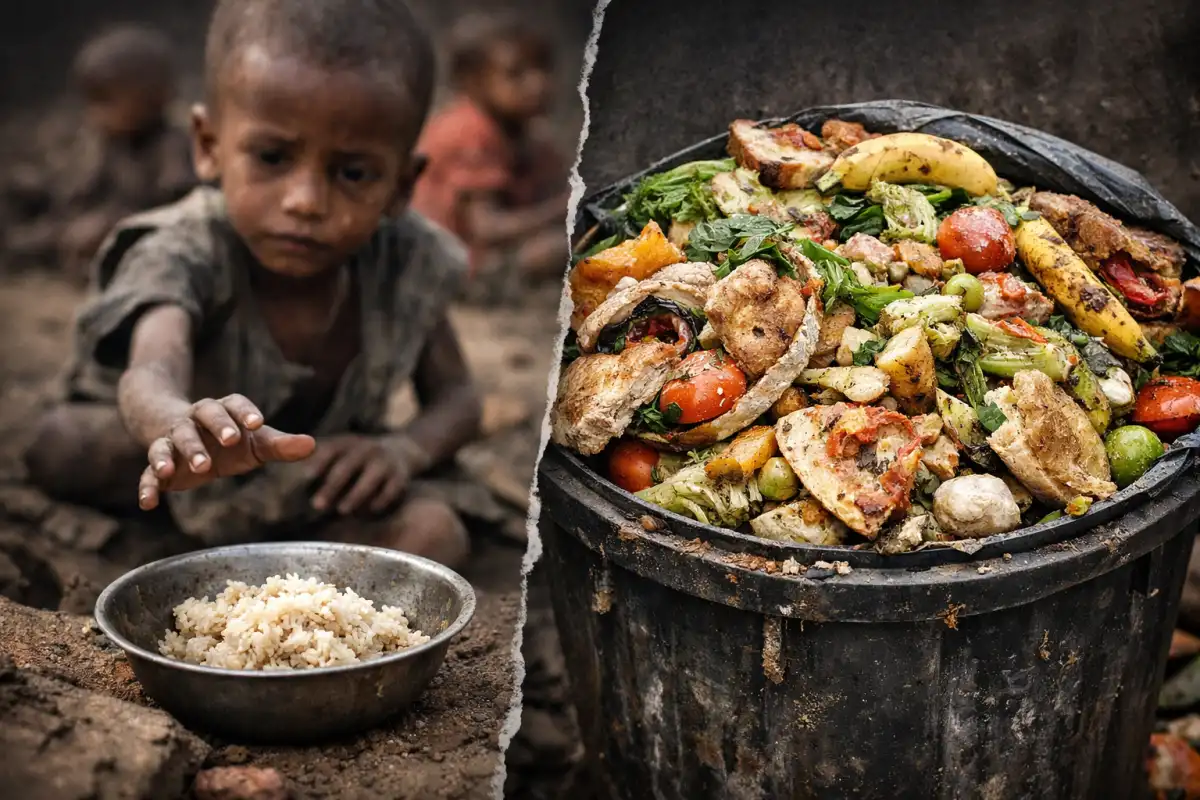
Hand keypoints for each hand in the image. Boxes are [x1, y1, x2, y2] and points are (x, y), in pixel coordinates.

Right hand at [138, 395, 315, 509]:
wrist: (178, 433)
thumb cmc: (228, 439)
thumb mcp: (255, 441)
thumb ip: (279, 444)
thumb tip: (312, 445)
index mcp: (223, 411)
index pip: (234, 404)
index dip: (246, 412)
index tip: (259, 423)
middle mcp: (194, 421)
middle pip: (202, 417)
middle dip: (216, 428)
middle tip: (229, 441)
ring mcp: (173, 441)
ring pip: (171, 442)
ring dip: (175, 454)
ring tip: (181, 469)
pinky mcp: (159, 465)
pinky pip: (148, 474)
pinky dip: (147, 487)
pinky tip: (148, 503)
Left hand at [307, 434, 431, 515]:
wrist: (402, 451)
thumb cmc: (360, 459)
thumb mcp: (343, 451)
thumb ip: (322, 462)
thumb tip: (289, 480)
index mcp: (348, 443)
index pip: (331, 450)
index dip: (319, 462)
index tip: (306, 477)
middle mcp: (367, 449)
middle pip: (347, 467)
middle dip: (332, 487)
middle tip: (317, 505)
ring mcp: (385, 462)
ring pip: (370, 480)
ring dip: (355, 496)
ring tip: (342, 510)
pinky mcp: (400, 477)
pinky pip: (390, 491)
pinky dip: (379, 502)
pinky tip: (369, 511)